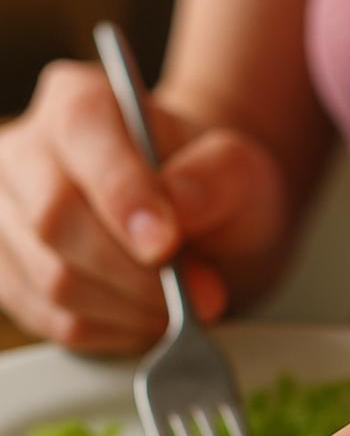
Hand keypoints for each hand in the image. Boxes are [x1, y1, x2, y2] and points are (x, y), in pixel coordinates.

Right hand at [0, 60, 285, 352]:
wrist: (202, 227)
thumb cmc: (213, 190)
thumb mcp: (240, 172)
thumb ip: (213, 180)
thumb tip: (176, 209)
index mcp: (79, 103)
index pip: (82, 135)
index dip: (122, 195)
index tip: (166, 244)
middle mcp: (26, 154)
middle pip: (56, 221)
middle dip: (139, 274)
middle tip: (205, 294)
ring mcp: (10, 220)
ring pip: (56, 282)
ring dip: (136, 309)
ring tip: (187, 305)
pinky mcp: (15, 280)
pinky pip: (61, 323)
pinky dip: (120, 331)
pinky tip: (153, 316)